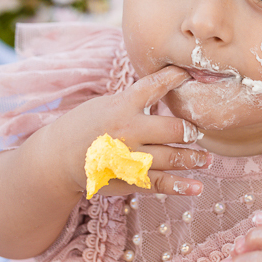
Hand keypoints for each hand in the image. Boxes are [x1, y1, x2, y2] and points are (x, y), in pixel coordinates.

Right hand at [37, 65, 210, 197]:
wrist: (56, 160)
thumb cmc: (85, 126)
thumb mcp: (106, 104)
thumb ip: (135, 100)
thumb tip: (168, 88)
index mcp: (121, 105)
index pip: (155, 86)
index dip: (176, 78)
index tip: (190, 75)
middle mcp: (128, 130)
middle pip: (173, 128)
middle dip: (190, 130)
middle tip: (198, 132)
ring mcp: (129, 157)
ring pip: (171, 157)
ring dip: (193, 158)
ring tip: (205, 159)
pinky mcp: (127, 179)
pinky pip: (159, 183)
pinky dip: (180, 186)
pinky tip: (197, 186)